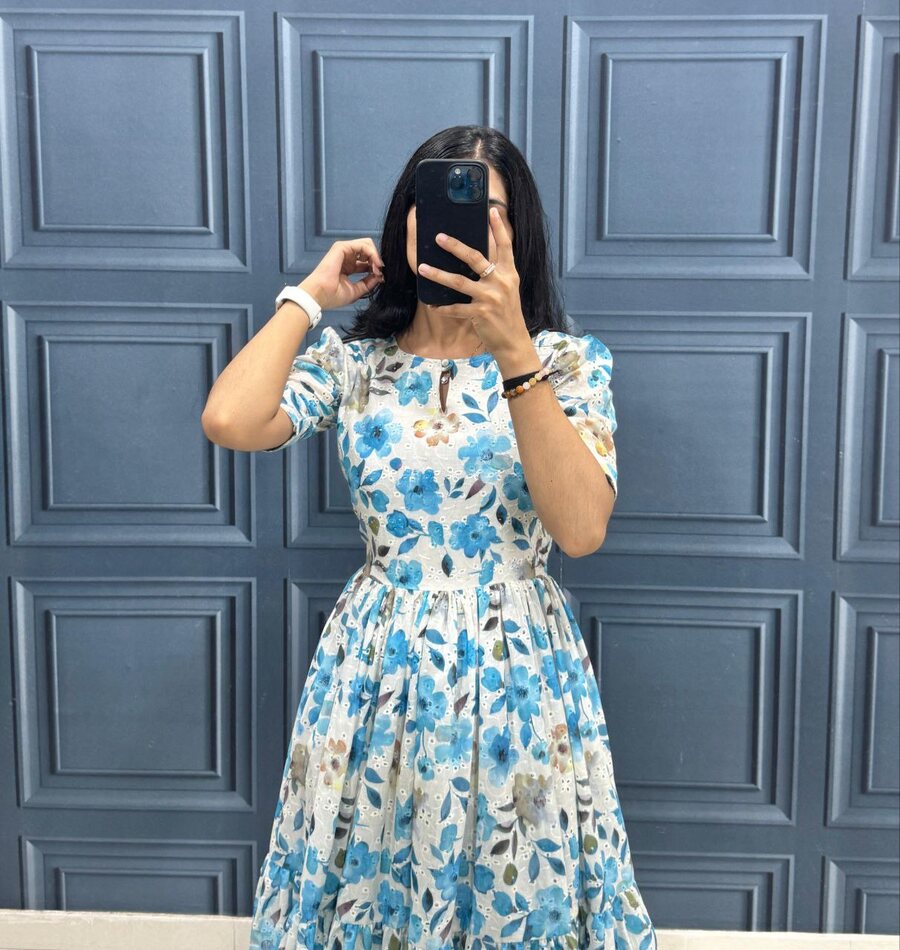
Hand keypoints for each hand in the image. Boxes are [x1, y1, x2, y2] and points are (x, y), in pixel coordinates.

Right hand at [302, 238, 384, 310]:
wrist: (321, 295)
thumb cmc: (333, 295)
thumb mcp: (357, 290)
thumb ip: (369, 282)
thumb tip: (380, 276)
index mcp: (348, 267)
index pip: (367, 261)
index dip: (376, 268)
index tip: (381, 278)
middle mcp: (346, 258)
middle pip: (368, 251)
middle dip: (377, 260)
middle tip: (380, 272)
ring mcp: (344, 251)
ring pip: (367, 245)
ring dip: (376, 256)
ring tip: (378, 268)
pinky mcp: (342, 247)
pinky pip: (363, 245)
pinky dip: (372, 253)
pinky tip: (375, 264)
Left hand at [416, 207, 530, 358]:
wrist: (513, 341)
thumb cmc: (507, 313)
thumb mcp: (507, 289)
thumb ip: (496, 273)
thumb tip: (475, 257)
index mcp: (509, 273)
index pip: (505, 246)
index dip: (498, 228)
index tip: (491, 210)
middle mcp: (500, 282)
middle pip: (475, 258)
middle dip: (455, 246)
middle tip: (438, 237)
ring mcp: (490, 298)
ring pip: (459, 282)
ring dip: (438, 275)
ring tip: (423, 268)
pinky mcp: (481, 313)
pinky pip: (456, 308)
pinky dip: (442, 307)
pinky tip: (432, 305)